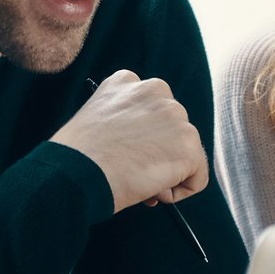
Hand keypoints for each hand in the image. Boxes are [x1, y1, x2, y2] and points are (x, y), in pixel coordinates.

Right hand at [51, 69, 208, 215]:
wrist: (77, 171)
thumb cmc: (78, 157)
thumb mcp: (97, 121)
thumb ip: (126, 124)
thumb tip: (152, 154)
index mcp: (129, 81)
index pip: (150, 110)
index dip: (142, 139)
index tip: (127, 154)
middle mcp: (156, 90)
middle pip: (172, 130)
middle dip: (157, 155)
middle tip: (133, 174)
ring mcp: (176, 116)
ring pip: (185, 153)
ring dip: (166, 173)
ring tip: (138, 182)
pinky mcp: (189, 145)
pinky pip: (197, 178)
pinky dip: (180, 192)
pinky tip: (152, 191)